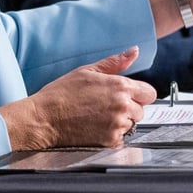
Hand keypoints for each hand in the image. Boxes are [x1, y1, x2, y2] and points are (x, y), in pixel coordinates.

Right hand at [0, 47, 156, 149]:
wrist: (43, 119)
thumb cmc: (61, 93)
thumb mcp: (88, 71)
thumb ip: (115, 62)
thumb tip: (134, 51)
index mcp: (120, 86)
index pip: (149, 93)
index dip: (139, 94)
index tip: (127, 96)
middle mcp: (122, 106)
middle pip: (141, 110)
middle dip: (128, 109)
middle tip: (106, 107)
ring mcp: (117, 125)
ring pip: (131, 125)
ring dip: (120, 123)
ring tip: (98, 118)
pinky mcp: (109, 142)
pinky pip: (121, 139)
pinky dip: (112, 136)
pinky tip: (96, 129)